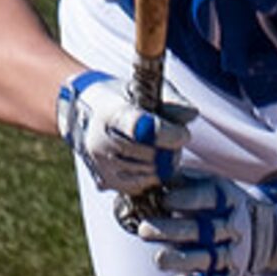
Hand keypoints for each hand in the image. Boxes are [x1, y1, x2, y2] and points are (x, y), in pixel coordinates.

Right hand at [57, 71, 194, 193]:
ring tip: (164, 150)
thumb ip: (171, 101)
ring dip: (163, 165)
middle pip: (147, 154)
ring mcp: (100, 164)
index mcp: (110, 111)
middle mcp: (100, 140)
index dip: (162, 133)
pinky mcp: (105, 181)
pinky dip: (151, 177)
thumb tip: (191, 115)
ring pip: (145, 173)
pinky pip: (138, 187)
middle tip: (178, 138)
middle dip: (170, 149)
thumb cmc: (124, 98)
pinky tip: (151, 163)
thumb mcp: (146, 89)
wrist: (85, 114)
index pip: (136, 125)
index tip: (183, 136)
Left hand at [133, 175, 276, 275]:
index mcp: (228, 200)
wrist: (264, 233)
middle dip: (173, 230)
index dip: (188, 199)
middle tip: (144, 230)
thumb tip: (149, 174)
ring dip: (181, 260)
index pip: (209, 198)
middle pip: (204, 229)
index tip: (164, 199)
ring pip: (207, 259)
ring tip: (158, 260)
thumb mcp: (211, 186)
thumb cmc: (221, 206)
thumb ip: (183, 181)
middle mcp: (233, 227)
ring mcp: (233, 254)